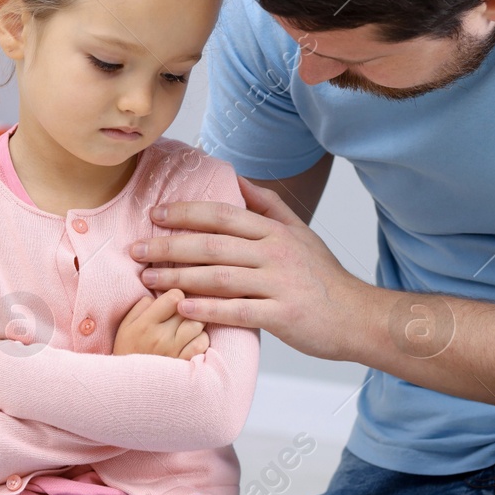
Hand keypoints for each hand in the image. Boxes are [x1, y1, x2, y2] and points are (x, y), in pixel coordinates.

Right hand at [113, 287, 210, 359]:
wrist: (128, 387)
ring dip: (195, 324)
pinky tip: (191, 342)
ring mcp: (175, 351)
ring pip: (198, 325)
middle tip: (180, 316)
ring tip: (186, 328)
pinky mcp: (184, 364)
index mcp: (146, 324)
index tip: (173, 304)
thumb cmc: (128, 351)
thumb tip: (159, 295)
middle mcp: (161, 337)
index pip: (175, 297)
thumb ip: (142, 306)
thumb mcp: (126, 326)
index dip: (176, 296)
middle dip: (186, 310)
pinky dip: (200, 340)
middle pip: (189, 310)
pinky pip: (202, 343)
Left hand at [128, 176, 373, 360]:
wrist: (357, 316)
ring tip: (148, 279)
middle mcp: (275, 253)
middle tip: (136, 250)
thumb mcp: (300, 232)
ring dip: (179, 277)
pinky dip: (208, 309)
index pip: (223, 214)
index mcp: (275, 231)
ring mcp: (279, 284)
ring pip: (219, 276)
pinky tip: (183, 307)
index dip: (186, 212)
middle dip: (169, 245)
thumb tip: (237, 178)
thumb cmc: (322, 277)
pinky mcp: (283, 315)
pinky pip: (238, 311)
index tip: (155, 214)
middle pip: (213, 244)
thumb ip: (267, 206)